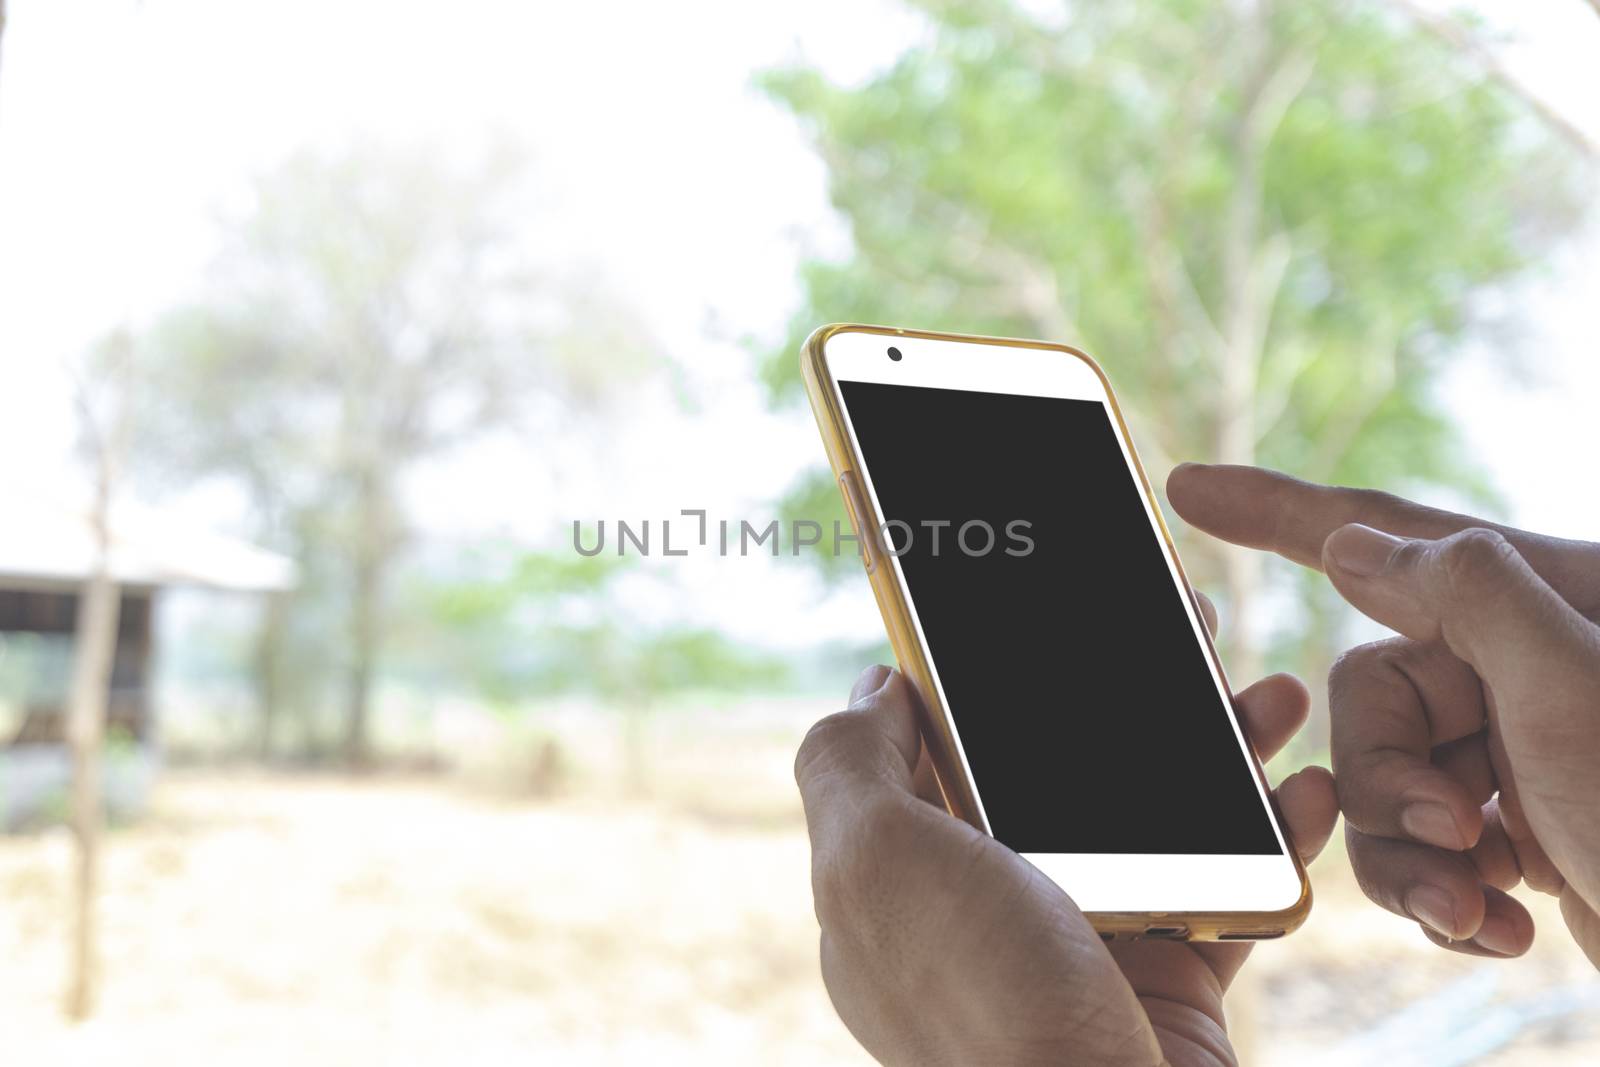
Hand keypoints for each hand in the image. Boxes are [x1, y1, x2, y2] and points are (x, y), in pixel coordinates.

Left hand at [796, 648, 1335, 1065]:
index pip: (934, 746)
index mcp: (904, 875)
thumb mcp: (873, 865)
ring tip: (1273, 695)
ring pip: (1152, 814)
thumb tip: (871, 686)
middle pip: (1058, 767)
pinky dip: (1273, 839)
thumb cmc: (983, 1002)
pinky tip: (1307, 790)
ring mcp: (1079, 942)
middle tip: (1183, 627)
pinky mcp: (1166, 980)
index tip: (1043, 608)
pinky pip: (1226, 887)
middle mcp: (986, 905)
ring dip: (1218, 748)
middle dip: (1122, 693)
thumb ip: (848, 764)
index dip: (985, 672)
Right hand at [1168, 462, 1599, 966]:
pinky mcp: (1520, 829)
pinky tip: (1507, 927)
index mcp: (1542, 599)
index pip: (1387, 534)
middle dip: (1389, 780)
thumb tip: (1353, 548)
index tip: (1186, 486)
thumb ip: (1461, 594)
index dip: (1274, 508)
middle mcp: (1524, 665)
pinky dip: (1445, 896)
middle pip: (1373, 696)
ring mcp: (1520, 751)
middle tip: (1452, 836)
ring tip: (1478, 912)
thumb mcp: (1572, 686)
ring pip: (1385, 785)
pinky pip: (1423, 849)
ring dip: (1412, 860)